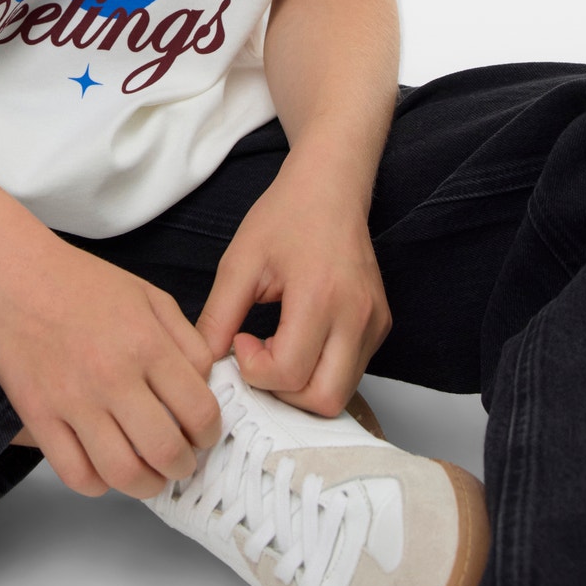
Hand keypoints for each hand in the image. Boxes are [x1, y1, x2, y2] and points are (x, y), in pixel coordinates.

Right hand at [0, 232, 221, 499]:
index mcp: (147, 343)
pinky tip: (105, 470)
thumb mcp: (149, 295)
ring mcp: (73, 399)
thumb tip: (205, 385)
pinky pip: (74, 473)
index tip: (204, 435)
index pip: (199, 410)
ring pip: (122, 472)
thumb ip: (186, 339)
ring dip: (145, 485)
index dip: (210, 433)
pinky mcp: (37, 415)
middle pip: (165, 450)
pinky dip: (97, 484)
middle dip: (183, 466)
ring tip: (149, 475)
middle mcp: (113, 375)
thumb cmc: (81, 282)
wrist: (14, 273)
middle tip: (181, 462)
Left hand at [194, 157, 391, 416]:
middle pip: (325, 400)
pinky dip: (321, 371)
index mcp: (320, 296)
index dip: (255, 369)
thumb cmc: (287, 215)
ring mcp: (374, 322)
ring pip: (341, 392)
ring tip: (277, 347)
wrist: (330, 185)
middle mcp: (357, 315)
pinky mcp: (380, 325)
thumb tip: (205, 361)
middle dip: (282, 393)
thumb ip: (218, 316)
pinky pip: (352, 372)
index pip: (290, 373)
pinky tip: (298, 340)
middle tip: (259, 357)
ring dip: (302, 385)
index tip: (241, 340)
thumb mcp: (240, 261)